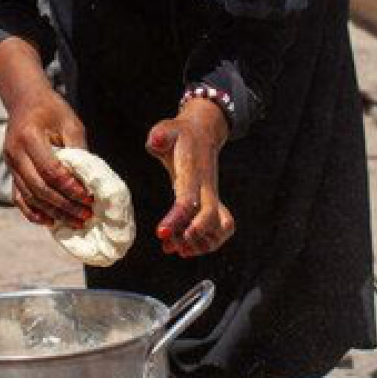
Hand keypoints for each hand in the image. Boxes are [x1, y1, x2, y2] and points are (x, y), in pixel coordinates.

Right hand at [3, 83, 93, 228]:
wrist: (24, 100)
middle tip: (85, 215)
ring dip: (53, 212)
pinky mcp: (11, 171)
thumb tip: (90, 182)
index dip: (71, 188)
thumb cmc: (52, 109)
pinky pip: (19, 197)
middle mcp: (15, 153)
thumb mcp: (70, 123)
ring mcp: (10, 163)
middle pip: (39, 188)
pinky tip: (49, 221)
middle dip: (64, 206)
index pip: (51, 171)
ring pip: (30, 196)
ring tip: (75, 221)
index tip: (89, 198)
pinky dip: (33, 212)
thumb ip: (78, 150)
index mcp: (29, 137)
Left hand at [146, 99, 233, 257]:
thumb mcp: (166, 129)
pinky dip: (207, 241)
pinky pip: (220, 228)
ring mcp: (213, 195)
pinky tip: (184, 246)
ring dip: (200, 243)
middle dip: (192, 236)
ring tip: (175, 248)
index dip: (177, 218)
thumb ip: (160, 135)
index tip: (161, 233)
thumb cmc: (179, 134)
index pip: (188, 198)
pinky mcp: (213, 202)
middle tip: (169, 245)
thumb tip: (156, 142)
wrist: (201, 133)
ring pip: (219, 227)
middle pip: (209, 216)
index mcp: (193, 171)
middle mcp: (207, 186)